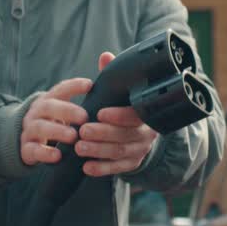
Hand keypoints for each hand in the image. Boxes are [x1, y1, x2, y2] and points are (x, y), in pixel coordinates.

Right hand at [21, 77, 91, 166]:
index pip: (60, 89)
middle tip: (84, 117)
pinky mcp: (26, 149)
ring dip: (57, 131)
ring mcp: (29, 131)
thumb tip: (106, 97)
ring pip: (40, 127)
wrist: (27, 144)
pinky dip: (45, 153)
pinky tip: (58, 156)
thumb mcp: (63, 114)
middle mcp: (37, 113)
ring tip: (73, 136)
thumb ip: (80, 108)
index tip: (89, 85)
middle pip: (48, 107)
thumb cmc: (54, 126)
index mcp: (48, 101)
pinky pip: (33, 150)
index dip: (74, 86)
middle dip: (66, 110)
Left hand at [75, 52, 157, 176]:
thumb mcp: (121, 90)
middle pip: (125, 135)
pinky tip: (86, 167)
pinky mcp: (132, 163)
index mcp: (146, 112)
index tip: (99, 113)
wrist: (139, 130)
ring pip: (120, 152)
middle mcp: (147, 133)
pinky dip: (102, 169)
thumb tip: (105, 56)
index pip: (135, 115)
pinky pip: (118, 169)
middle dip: (102, 134)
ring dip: (98, 151)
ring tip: (79, 147)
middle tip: (82, 131)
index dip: (118, 115)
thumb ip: (113, 74)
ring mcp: (140, 150)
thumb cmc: (126, 105)